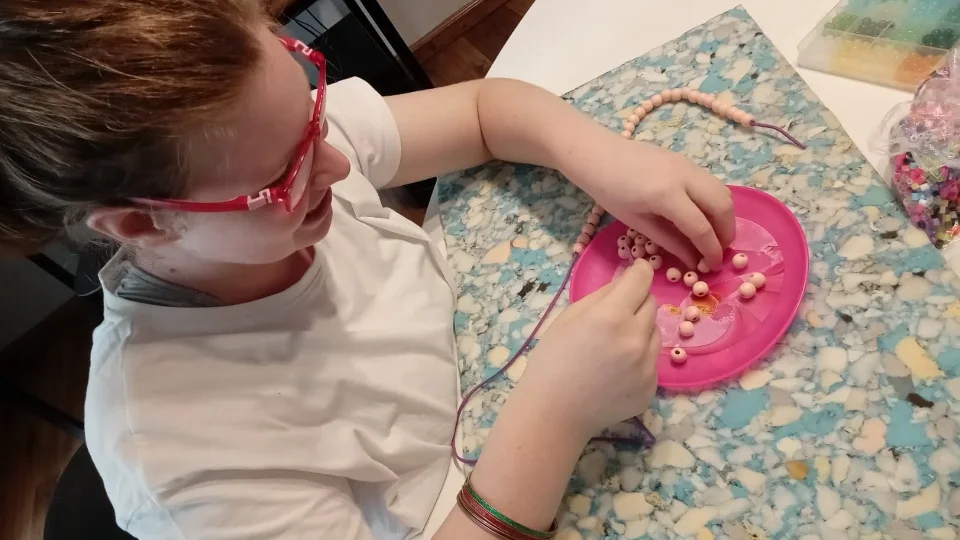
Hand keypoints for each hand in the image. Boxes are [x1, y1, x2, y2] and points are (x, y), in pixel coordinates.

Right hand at [515, 261, 659, 438]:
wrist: (554, 413)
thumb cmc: (552, 361)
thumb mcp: (568, 318)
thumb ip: (600, 295)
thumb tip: (626, 281)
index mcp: (610, 318)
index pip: (641, 280)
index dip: (639, 271)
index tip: (637, 270)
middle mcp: (635, 339)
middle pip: (651, 304)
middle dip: (636, 303)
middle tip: (614, 316)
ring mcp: (647, 367)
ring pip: (655, 332)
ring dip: (640, 330)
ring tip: (612, 347)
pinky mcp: (652, 388)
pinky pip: (652, 360)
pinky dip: (639, 358)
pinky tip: (615, 370)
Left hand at [575, 139, 734, 268]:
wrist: (599, 155)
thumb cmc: (610, 192)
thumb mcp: (638, 222)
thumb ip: (670, 241)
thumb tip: (694, 260)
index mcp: (666, 195)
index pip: (701, 227)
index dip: (711, 250)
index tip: (713, 266)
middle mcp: (685, 176)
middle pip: (722, 207)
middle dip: (726, 233)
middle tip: (719, 251)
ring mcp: (689, 165)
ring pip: (723, 192)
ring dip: (725, 216)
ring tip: (715, 235)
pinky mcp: (688, 161)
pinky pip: (713, 182)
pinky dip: (716, 202)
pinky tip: (705, 215)